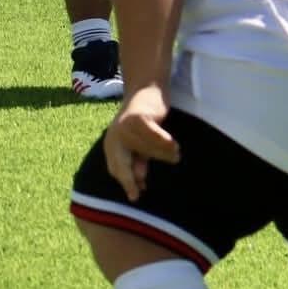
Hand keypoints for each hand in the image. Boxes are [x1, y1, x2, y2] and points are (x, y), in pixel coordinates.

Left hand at [103, 82, 179, 201]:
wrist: (146, 91)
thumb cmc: (143, 123)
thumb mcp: (138, 145)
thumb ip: (138, 161)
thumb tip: (139, 183)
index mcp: (112, 145)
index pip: (116, 169)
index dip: (125, 183)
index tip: (135, 197)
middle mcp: (114, 137)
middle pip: (122, 165)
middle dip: (130, 179)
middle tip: (143, 190)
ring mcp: (124, 127)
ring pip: (147, 151)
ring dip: (163, 155)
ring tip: (175, 154)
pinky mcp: (137, 118)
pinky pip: (155, 137)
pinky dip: (166, 143)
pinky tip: (174, 145)